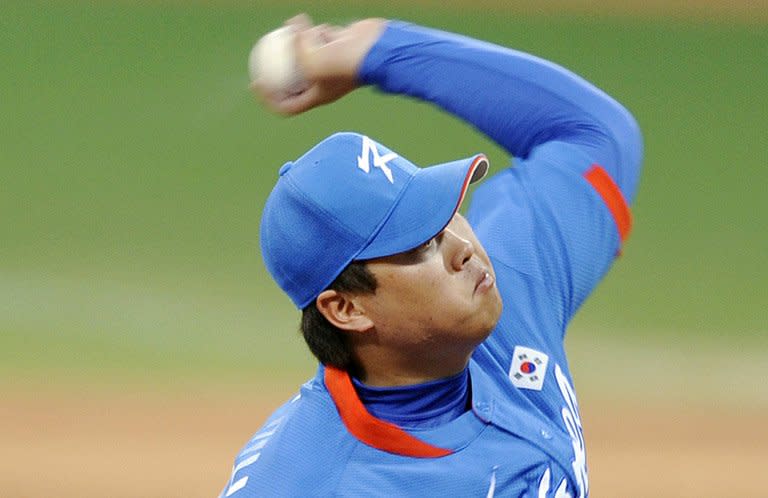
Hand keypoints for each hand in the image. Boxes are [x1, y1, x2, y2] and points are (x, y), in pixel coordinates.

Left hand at [251, 14, 385, 115]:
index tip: (257, 83)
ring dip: (299, 42)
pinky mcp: (339, 47)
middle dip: (277, 69)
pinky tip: (315, 24)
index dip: (269, 99)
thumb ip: (295, 47)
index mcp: (317, 97)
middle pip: (293, 80)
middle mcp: (323, 82)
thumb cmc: (343, 62)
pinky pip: (320, 38)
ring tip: (293, 29)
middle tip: (261, 54)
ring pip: (306, 54)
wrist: (375, 51)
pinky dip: (316, 31)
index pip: (288, 106)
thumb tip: (288, 28)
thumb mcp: (310, 60)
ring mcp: (331, 64)